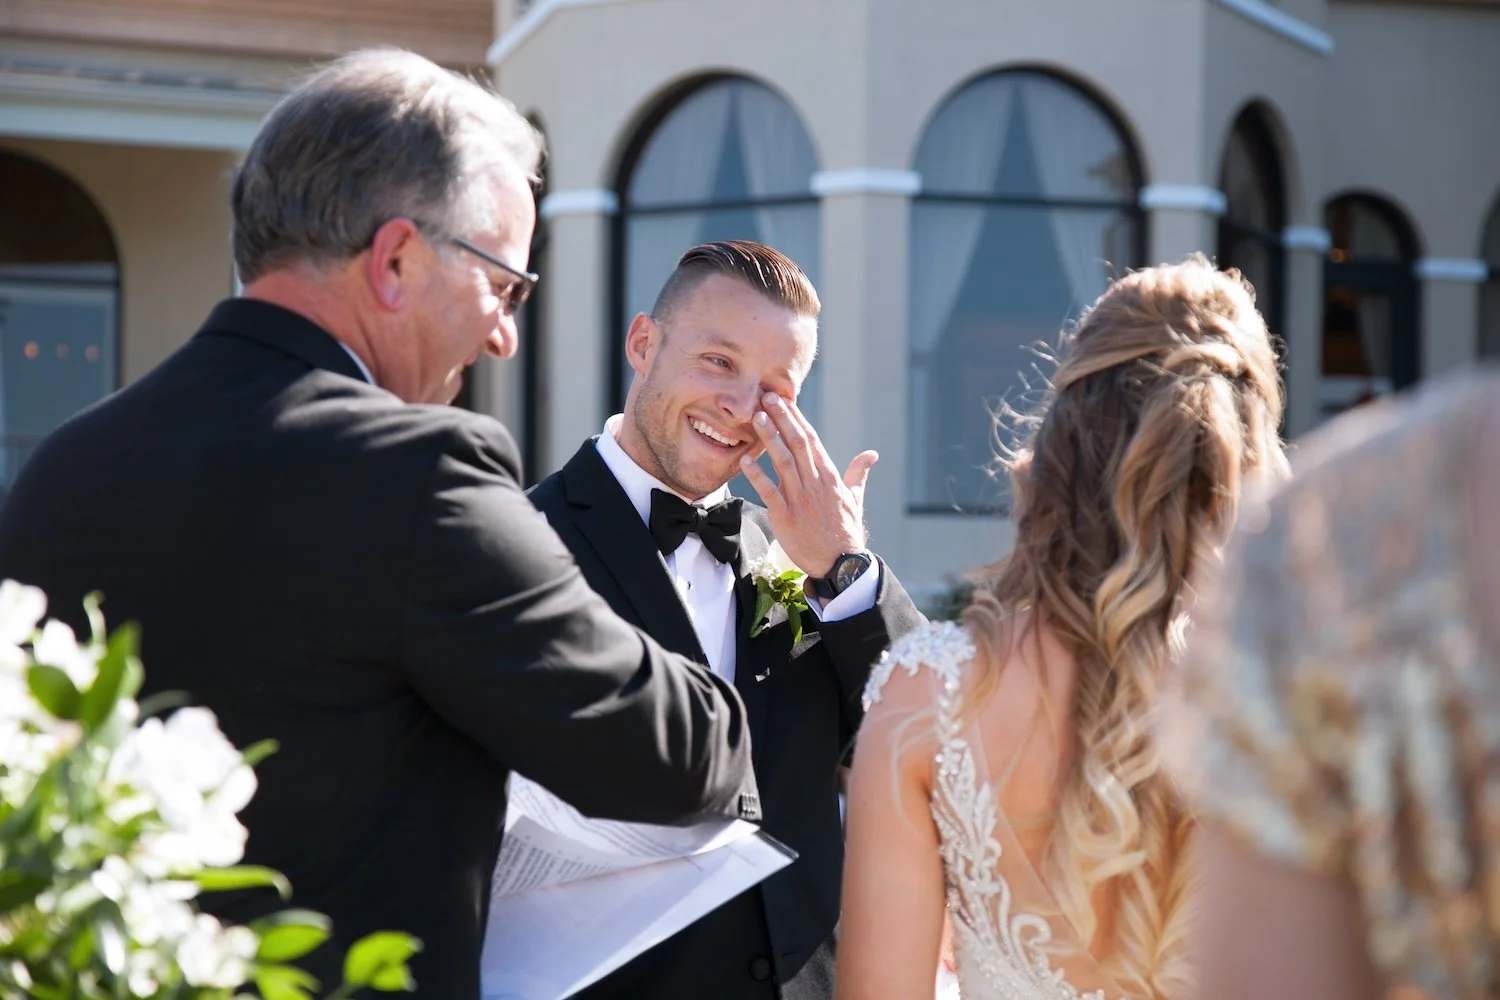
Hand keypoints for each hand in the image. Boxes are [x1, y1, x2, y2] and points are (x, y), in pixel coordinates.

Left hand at [739, 393, 877, 578]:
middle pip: (797, 443)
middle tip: (767, 398)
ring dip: (770, 438)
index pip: (812, 440)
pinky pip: (769, 490)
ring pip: (783, 461)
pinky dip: (757, 474)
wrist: (840, 563)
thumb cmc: (846, 531)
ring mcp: (800, 499)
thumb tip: (871, 454)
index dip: (797, 419)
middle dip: (782, 418)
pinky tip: (746, 459)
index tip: (785, 401)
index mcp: (830, 477)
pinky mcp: (785, 516)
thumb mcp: (855, 498)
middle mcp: (815, 483)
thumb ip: (858, 473)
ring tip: (757, 417)